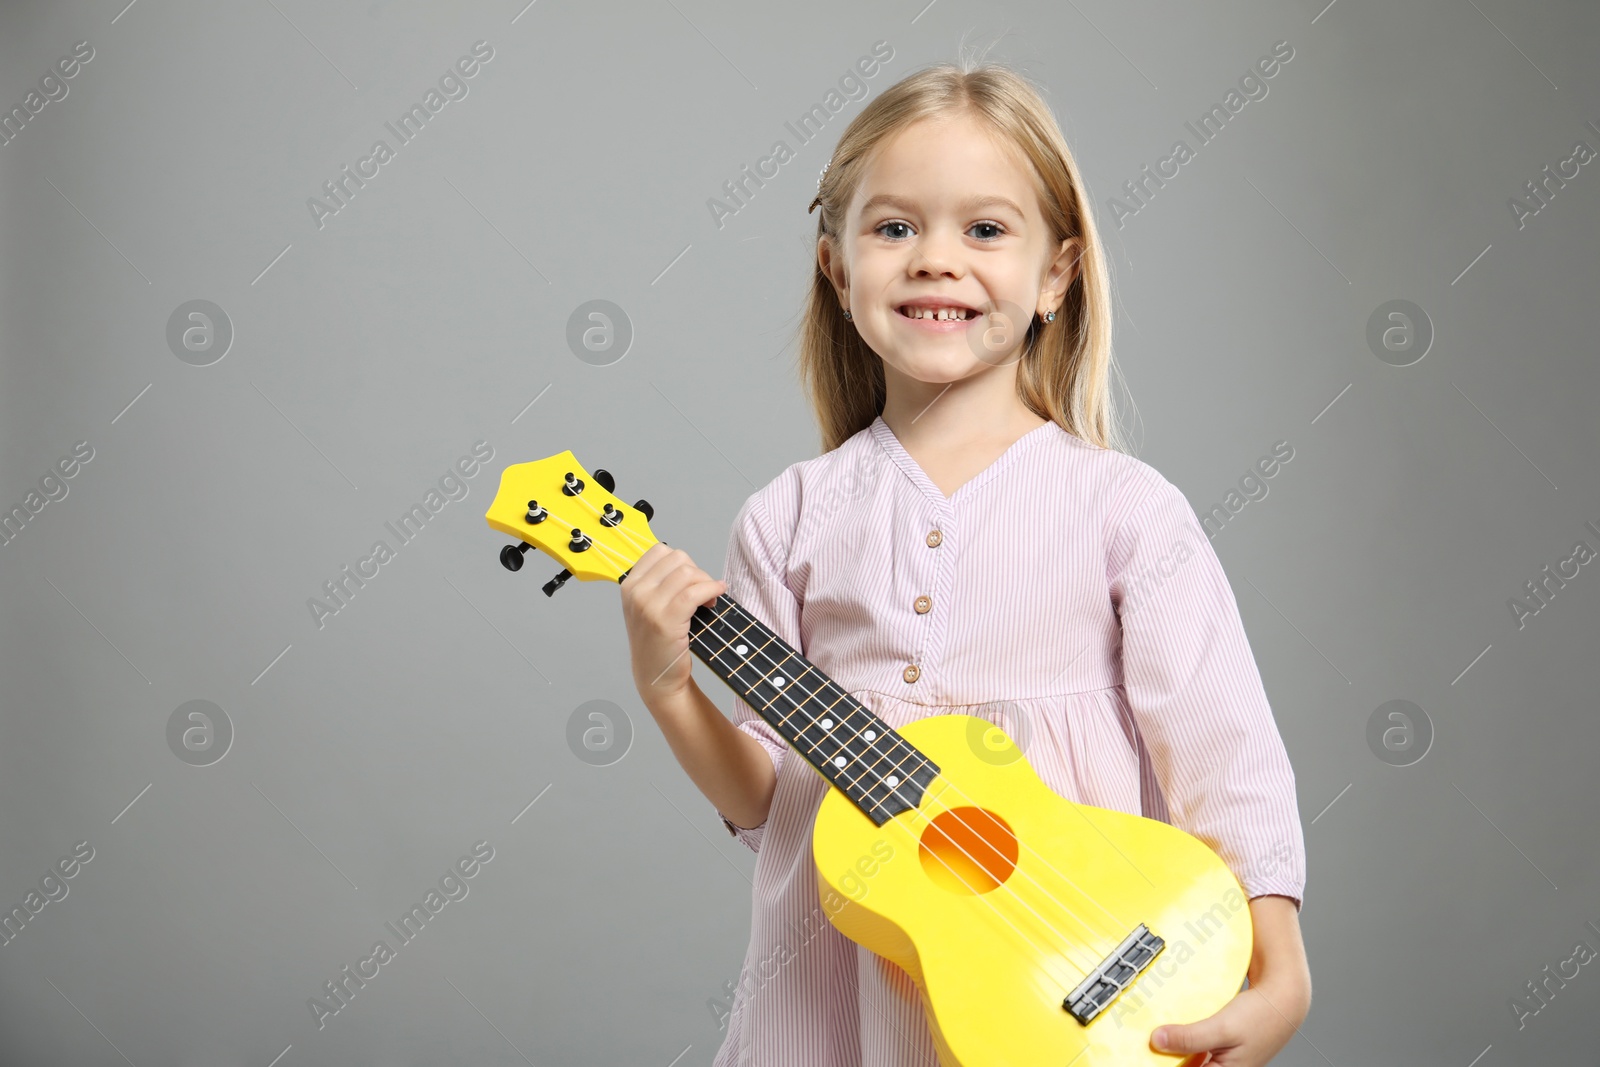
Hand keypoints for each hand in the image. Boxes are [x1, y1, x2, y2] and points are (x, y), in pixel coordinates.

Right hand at [619, 543, 725, 708]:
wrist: (656, 677)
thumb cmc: (657, 642)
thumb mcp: (648, 607)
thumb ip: (659, 583)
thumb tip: (688, 565)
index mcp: (629, 585)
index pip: (660, 551)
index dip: (682, 562)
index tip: (691, 579)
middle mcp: (635, 593)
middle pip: (677, 558)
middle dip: (697, 571)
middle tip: (703, 590)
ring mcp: (648, 606)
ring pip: (687, 572)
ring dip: (706, 581)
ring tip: (709, 598)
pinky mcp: (665, 620)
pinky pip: (694, 592)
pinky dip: (712, 589)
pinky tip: (716, 596)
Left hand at [1150, 895, 1310, 1065]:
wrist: (1283, 997)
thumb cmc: (1262, 1017)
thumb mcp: (1221, 1028)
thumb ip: (1189, 1038)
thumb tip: (1157, 1041)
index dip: (1162, 1064)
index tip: (1141, 1056)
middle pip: (1182, 1065)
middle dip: (1164, 1054)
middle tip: (1144, 1042)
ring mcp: (1218, 1059)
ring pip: (1185, 1055)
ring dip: (1171, 1044)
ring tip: (1154, 1033)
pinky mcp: (1216, 1045)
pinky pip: (1192, 1044)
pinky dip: (1181, 1035)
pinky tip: (1169, 1025)